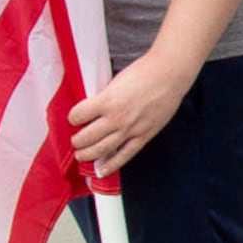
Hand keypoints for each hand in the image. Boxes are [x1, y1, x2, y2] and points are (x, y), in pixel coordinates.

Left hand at [66, 50, 195, 178]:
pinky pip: (124, 155)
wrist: (169, 75)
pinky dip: (111, 165)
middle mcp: (116, 117)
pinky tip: (102, 170)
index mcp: (107, 100)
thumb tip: (93, 109)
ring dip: (87, 154)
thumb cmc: (145, 72)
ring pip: (101, 150)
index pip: (78, 115)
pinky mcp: (143, 136)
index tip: (74, 118)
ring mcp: (130, 129)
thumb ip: (104, 98)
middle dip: (77, 141)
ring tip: (82, 155)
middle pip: (86, 137)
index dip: (73, 117)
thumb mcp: (115, 81)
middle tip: (75, 141)